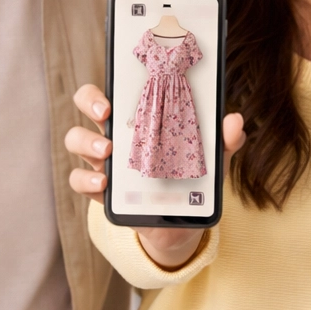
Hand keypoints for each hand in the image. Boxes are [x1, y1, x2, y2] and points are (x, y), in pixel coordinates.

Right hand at [65, 83, 244, 269]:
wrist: (183, 224)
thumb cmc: (190, 178)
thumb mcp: (211, 159)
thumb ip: (223, 140)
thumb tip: (235, 122)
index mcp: (138, 118)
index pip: (112, 89)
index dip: (106, 84)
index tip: (114, 93)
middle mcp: (114, 134)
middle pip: (85, 104)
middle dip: (89, 102)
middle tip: (106, 114)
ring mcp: (103, 162)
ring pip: (76, 140)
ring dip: (86, 141)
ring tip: (106, 150)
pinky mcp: (102, 192)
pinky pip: (79, 181)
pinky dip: (86, 180)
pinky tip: (103, 183)